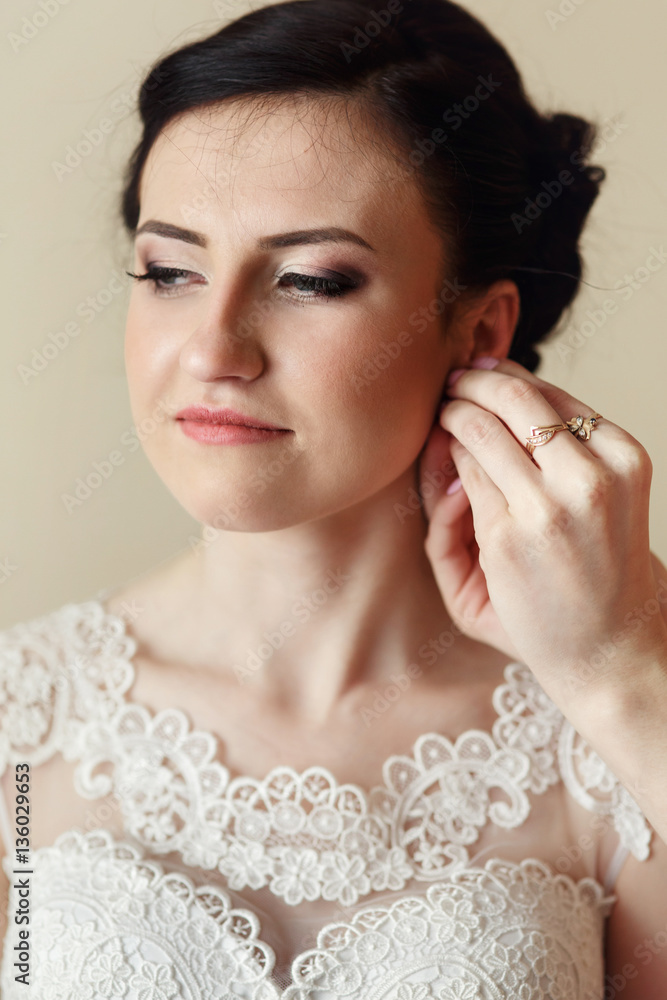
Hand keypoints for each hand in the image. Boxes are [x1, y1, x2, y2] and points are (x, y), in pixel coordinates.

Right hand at [418, 355, 666, 711]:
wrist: (611, 639)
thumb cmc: (535, 618)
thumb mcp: (469, 587)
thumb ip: (448, 518)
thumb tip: (448, 443)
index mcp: (514, 531)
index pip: (470, 442)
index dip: (450, 417)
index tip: (437, 410)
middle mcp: (562, 500)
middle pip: (506, 408)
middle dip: (472, 386)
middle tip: (454, 381)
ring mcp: (603, 479)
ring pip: (543, 400)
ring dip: (507, 382)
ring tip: (482, 375)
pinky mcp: (631, 465)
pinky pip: (579, 412)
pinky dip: (549, 398)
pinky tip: (526, 396)